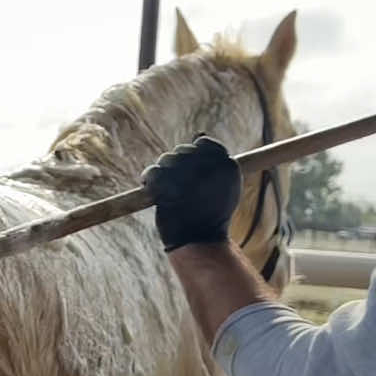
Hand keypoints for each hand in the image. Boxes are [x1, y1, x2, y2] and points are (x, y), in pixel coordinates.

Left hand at [141, 137, 241, 251]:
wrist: (200, 242)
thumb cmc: (212, 216)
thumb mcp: (223, 186)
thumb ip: (214, 160)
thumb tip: (199, 133)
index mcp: (227, 165)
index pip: (205, 143)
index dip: (194, 153)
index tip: (190, 170)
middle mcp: (208, 167)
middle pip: (184, 150)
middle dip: (176, 163)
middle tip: (176, 182)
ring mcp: (187, 175)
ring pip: (166, 159)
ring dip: (162, 171)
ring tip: (167, 188)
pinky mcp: (167, 186)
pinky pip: (153, 171)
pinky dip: (149, 179)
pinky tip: (150, 188)